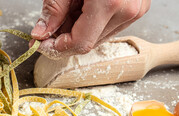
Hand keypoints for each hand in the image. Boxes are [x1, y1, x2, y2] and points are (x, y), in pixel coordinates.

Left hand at [31, 0, 150, 58]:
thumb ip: (53, 10)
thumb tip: (41, 33)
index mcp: (110, 2)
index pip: (80, 43)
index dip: (57, 48)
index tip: (42, 43)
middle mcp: (127, 10)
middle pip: (89, 43)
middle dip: (65, 40)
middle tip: (48, 29)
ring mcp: (136, 10)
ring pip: (99, 38)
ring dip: (78, 32)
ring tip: (68, 12)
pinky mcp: (138, 8)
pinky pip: (110, 27)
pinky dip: (92, 24)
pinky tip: (82, 10)